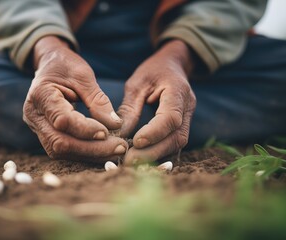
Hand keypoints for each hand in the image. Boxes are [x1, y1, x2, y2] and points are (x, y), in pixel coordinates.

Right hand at [23, 36, 126, 160]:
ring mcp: (38, 128)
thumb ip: (98, 100)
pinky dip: (86, 153)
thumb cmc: (65, 66)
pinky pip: (65, 151)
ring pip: (62, 151)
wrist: (49, 66)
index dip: (85, 130)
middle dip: (92, 148)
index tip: (108, 131)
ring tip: (117, 150)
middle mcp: (34, 116)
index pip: (62, 120)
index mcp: (40, 95)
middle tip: (120, 146)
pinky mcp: (46, 136)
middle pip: (60, 142)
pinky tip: (105, 150)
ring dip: (91, 154)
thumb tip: (116, 124)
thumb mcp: (83, 75)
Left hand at [118, 40, 196, 164]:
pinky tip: (143, 161)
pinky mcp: (183, 128)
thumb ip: (129, 108)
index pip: (171, 117)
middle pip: (176, 137)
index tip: (135, 142)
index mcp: (178, 91)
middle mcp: (188, 108)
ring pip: (177, 145)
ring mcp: (189, 119)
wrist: (173, 66)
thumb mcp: (137, 83)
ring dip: (155, 157)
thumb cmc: (153, 71)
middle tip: (129, 161)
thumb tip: (119, 134)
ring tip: (132, 163)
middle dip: (153, 151)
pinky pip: (174, 145)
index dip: (154, 132)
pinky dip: (159, 154)